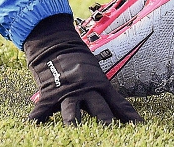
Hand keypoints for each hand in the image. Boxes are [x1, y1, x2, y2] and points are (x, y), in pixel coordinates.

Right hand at [23, 14, 142, 125]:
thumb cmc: (76, 58)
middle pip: (99, 108)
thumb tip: (117, 109)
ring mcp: (67, 91)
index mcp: (100, 84)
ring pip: (72, 110)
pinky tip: (33, 126)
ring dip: (74, 121)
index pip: (119, 103)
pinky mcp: (49, 93)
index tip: (140, 127)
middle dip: (105, 120)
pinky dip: (38, 118)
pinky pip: (43, 109)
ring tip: (75, 130)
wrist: (55, 43)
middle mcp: (86, 88)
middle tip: (111, 130)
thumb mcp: (95, 73)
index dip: (130, 116)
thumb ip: (102, 91)